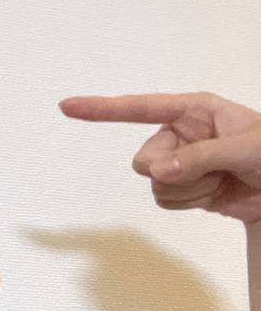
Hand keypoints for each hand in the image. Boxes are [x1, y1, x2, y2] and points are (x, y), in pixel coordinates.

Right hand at [60, 91, 260, 225]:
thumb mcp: (245, 148)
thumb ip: (200, 157)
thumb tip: (158, 171)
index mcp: (193, 111)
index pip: (139, 108)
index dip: (101, 109)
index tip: (67, 106)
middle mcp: (179, 134)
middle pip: (144, 159)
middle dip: (175, 172)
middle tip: (211, 171)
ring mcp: (178, 162)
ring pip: (154, 184)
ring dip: (188, 191)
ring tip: (219, 181)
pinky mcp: (181, 187)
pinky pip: (163, 200)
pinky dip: (189, 203)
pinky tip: (213, 193)